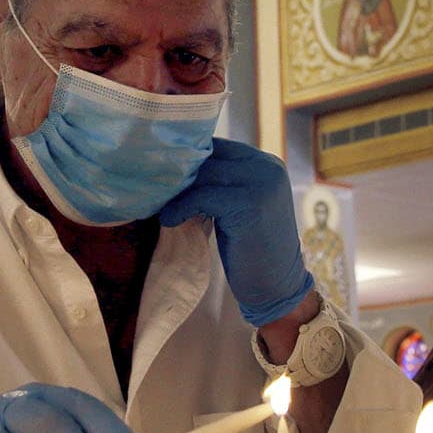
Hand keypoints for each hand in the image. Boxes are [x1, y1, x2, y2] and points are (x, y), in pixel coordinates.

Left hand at [165, 138, 314, 328]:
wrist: (277, 286)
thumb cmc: (253, 248)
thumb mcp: (242, 206)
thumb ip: (224, 183)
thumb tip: (177, 167)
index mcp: (267, 164)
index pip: (218, 147)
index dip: (190, 159)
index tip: (164, 174)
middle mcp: (267, 168)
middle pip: (209, 156)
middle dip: (180, 172)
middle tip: (154, 188)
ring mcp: (261, 184)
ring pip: (203, 174)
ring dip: (177, 189)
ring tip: (158, 204)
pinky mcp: (248, 205)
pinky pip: (201, 197)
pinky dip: (180, 207)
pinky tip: (168, 220)